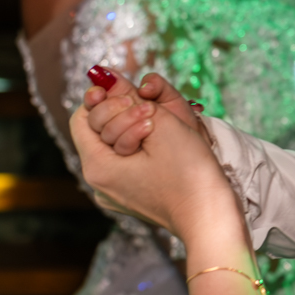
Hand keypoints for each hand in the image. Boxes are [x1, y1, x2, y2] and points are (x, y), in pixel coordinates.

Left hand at [71, 73, 240, 242]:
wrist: (212, 220)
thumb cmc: (189, 173)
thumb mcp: (159, 123)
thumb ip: (127, 96)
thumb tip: (102, 74)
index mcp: (97, 168)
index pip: (82, 117)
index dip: (107, 99)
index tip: (135, 98)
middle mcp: (99, 184)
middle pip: (97, 130)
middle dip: (123, 113)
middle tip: (153, 116)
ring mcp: (116, 193)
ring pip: (115, 144)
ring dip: (136, 128)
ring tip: (162, 131)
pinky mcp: (134, 197)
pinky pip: (128, 160)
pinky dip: (143, 146)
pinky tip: (163, 145)